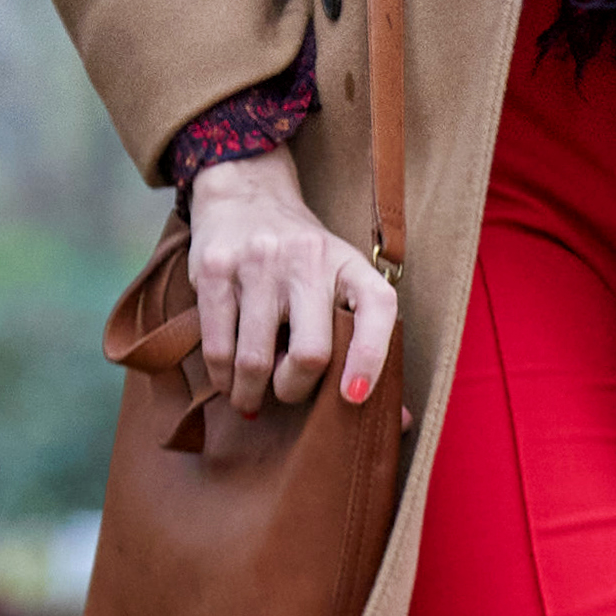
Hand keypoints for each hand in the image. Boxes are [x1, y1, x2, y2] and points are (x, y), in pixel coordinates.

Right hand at [185, 151, 400, 418]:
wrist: (247, 194)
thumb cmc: (302, 259)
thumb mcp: (340, 280)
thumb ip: (365, 341)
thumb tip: (400, 422)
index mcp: (349, 265)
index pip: (378, 309)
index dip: (373, 358)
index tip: (357, 396)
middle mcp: (308, 261)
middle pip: (310, 353)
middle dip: (294, 391)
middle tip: (286, 393)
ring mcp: (258, 264)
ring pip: (256, 359)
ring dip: (251, 394)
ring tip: (251, 399)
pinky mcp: (216, 271)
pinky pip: (218, 347)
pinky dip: (223, 378)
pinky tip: (229, 381)